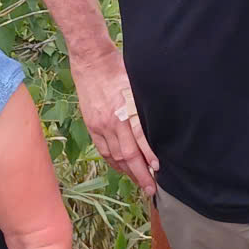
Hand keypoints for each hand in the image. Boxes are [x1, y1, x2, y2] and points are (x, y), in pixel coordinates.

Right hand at [72, 46, 158, 197]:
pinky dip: (113, 161)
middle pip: (127, 154)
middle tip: (150, 188)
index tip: (157, 169)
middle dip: (139, 173)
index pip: (139, 140)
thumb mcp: (137, 84)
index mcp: (125, 109)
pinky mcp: (92, 124)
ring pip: (114, 155)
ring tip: (139, 181)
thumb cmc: (118, 68)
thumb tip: (157, 127)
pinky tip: (121, 168)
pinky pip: (103, 149)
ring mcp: (99, 124)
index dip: (148, 156)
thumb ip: (144, 106)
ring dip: (127, 171)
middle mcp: (111, 121)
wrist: (91, 60)